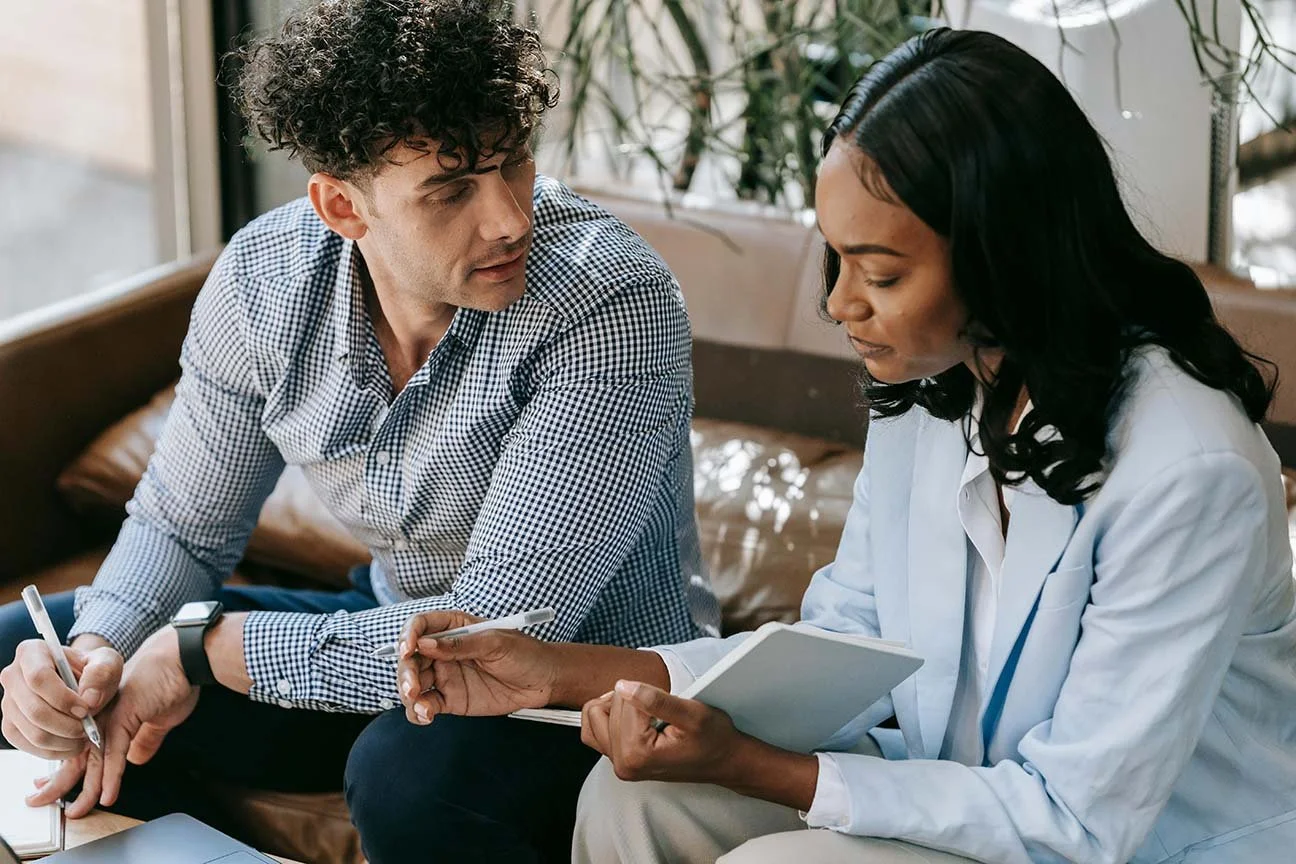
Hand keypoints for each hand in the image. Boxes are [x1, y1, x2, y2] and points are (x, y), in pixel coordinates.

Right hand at [1, 639, 120, 758]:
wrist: (84, 683)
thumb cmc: (94, 670)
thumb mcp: (108, 662)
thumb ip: (102, 673)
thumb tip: (89, 699)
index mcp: (32, 652)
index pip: (39, 678)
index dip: (63, 698)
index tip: (85, 710)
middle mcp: (12, 676)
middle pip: (34, 710)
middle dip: (66, 725)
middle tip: (88, 728)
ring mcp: (8, 702)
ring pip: (31, 732)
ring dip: (63, 741)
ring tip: (84, 737)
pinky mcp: (10, 725)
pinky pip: (26, 745)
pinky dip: (52, 751)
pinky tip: (72, 745)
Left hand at [28, 626, 198, 816]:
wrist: (182, 657)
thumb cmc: (172, 680)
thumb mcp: (159, 718)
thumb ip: (146, 739)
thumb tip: (137, 758)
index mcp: (106, 718)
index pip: (80, 749)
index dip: (65, 771)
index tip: (46, 786)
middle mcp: (101, 717)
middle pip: (76, 756)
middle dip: (58, 784)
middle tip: (41, 802)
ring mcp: (111, 716)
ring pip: (93, 759)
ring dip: (86, 789)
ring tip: (77, 810)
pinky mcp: (125, 716)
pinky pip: (114, 753)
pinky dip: (111, 776)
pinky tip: (108, 794)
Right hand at [396, 611, 558, 724]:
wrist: (545, 681)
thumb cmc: (526, 653)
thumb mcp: (496, 643)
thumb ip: (460, 646)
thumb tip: (425, 644)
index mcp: (455, 628)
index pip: (422, 626)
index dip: (409, 635)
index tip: (408, 649)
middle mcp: (445, 651)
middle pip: (411, 657)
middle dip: (406, 671)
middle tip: (413, 686)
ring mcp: (446, 675)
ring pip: (414, 682)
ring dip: (409, 693)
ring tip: (420, 704)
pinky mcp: (451, 699)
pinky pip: (426, 704)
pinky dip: (419, 711)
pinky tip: (426, 714)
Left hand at [580, 680, 746, 784]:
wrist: (724, 760)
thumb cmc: (713, 739)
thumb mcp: (692, 714)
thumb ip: (656, 700)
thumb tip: (623, 686)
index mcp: (637, 753)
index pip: (624, 699)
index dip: (647, 692)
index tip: (669, 707)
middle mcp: (622, 763)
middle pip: (607, 706)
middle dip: (633, 699)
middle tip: (661, 712)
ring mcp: (619, 764)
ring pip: (595, 716)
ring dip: (616, 706)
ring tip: (644, 710)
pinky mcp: (620, 761)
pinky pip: (594, 731)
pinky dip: (607, 717)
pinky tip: (629, 716)